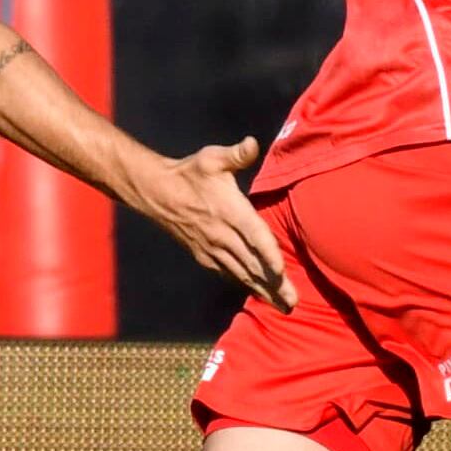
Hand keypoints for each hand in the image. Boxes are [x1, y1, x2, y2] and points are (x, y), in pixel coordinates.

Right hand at [144, 137, 294, 311]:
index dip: (267, 254)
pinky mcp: (206, 257)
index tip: (281, 271)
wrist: (157, 193)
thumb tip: (252, 143)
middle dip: (273, 284)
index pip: (253, 235)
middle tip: (293, 303)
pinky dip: (246, 286)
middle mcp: (222, 235)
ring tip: (283, 307)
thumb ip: (236, 155)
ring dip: (263, 291)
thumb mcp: (212, 159)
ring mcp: (213, 249)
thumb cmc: (190, 174)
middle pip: (252, 263)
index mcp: (229, 211)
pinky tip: (260, 296)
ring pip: (242, 274)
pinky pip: (229, 275)